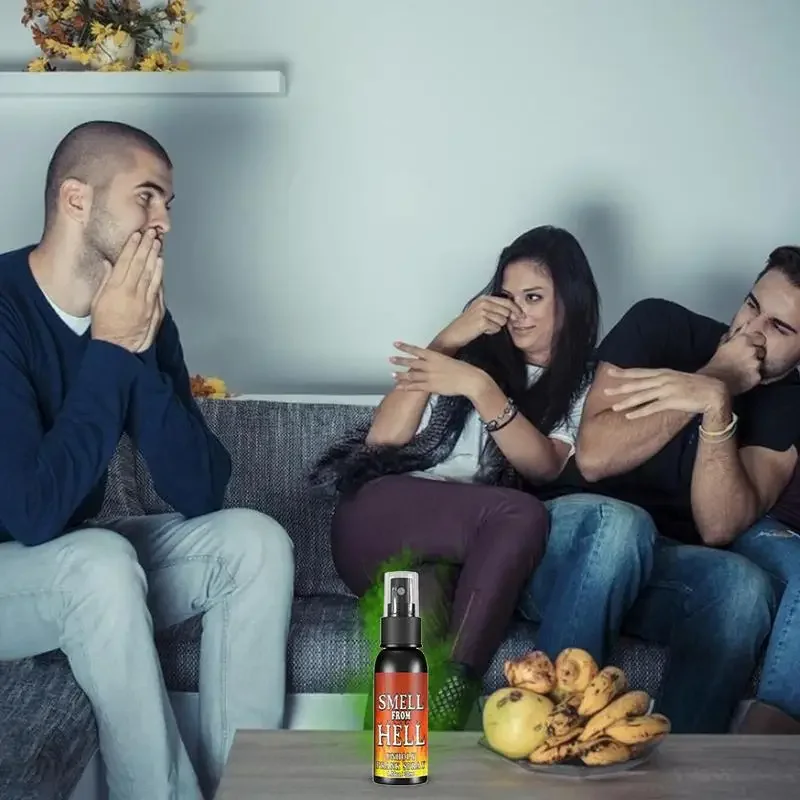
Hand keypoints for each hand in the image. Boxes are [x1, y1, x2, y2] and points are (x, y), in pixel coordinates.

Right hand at [91, 229, 162, 352]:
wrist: (119, 348)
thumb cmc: (105, 326)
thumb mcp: (98, 302)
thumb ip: (105, 281)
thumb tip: (108, 263)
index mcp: (116, 290)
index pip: (126, 262)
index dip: (132, 247)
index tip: (136, 235)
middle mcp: (133, 293)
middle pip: (141, 265)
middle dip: (146, 247)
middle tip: (151, 233)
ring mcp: (146, 301)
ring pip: (152, 274)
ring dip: (155, 257)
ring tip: (158, 244)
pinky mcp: (155, 309)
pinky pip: (158, 288)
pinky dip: (159, 274)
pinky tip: (160, 264)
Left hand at [390, 342, 489, 397]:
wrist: (469, 379)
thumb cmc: (463, 369)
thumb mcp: (449, 360)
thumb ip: (439, 360)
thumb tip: (434, 360)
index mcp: (434, 356)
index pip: (416, 350)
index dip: (405, 347)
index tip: (396, 344)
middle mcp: (429, 365)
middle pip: (411, 362)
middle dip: (400, 361)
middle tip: (390, 359)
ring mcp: (429, 376)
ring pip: (411, 375)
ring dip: (400, 375)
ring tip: (392, 374)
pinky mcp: (431, 387)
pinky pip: (415, 387)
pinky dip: (406, 387)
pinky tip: (399, 386)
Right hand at [434, 295, 522, 352]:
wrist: (454, 334)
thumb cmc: (467, 325)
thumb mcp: (480, 311)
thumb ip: (494, 308)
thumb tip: (513, 312)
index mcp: (484, 298)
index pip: (506, 301)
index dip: (516, 309)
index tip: (520, 315)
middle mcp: (483, 302)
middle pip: (506, 311)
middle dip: (503, 319)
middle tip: (493, 324)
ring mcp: (482, 311)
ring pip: (502, 320)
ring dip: (496, 326)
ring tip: (484, 327)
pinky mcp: (482, 321)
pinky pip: (496, 328)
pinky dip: (491, 331)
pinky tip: (482, 330)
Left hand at [604, 367, 727, 418]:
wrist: (714, 391)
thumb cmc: (696, 386)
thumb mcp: (676, 379)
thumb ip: (662, 381)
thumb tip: (649, 384)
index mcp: (663, 373)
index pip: (639, 372)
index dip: (623, 373)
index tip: (609, 372)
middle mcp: (662, 379)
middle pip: (636, 384)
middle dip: (620, 387)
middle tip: (605, 390)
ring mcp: (667, 390)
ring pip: (642, 396)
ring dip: (627, 402)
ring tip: (614, 407)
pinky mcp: (672, 401)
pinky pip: (652, 408)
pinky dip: (640, 412)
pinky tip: (630, 416)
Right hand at [704, 328, 764, 394]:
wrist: (713, 382)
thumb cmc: (714, 364)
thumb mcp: (723, 346)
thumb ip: (734, 338)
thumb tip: (740, 330)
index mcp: (744, 340)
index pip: (760, 338)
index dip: (757, 343)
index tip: (751, 348)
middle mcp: (752, 350)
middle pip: (762, 351)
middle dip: (756, 356)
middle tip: (744, 362)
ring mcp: (756, 363)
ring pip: (761, 364)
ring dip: (754, 367)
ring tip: (741, 371)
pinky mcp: (757, 376)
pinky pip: (758, 376)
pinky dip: (752, 378)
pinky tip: (742, 379)